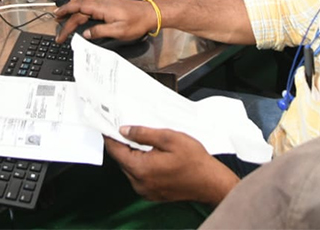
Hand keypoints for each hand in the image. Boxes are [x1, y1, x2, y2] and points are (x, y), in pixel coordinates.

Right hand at [53, 0, 156, 42]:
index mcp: (101, 7)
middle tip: (55, 22)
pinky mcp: (108, 3)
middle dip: (64, 13)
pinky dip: (80, 6)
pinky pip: (89, 2)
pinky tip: (79, 10)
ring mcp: (104, 1)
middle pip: (77, 5)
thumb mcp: (118, 31)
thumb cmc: (137, 21)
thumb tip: (86, 34)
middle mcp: (101, 1)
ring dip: (71, 8)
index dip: (65, 18)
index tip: (59, 27)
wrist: (150, 13)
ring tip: (62, 15)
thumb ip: (100, 32)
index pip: (77, 10)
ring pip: (82, 2)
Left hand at [105, 126, 238, 205]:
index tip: (108, 126)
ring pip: (130, 168)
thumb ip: (143, 133)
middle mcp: (139, 183)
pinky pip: (139, 176)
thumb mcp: (169, 138)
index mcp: (141, 169)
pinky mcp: (152, 194)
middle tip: (130, 129)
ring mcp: (145, 191)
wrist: (210, 182)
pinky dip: (141, 165)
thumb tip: (124, 130)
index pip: (116, 151)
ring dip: (133, 155)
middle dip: (124, 144)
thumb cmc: (194, 161)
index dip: (111, 136)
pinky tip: (153, 155)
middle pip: (122, 160)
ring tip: (146, 141)